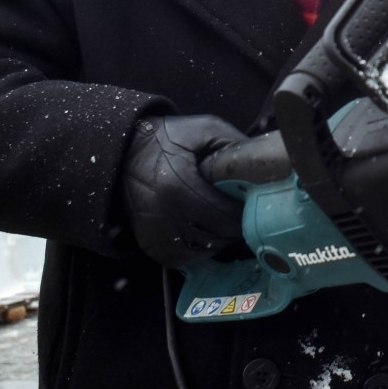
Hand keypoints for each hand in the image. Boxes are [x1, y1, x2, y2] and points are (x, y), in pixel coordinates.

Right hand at [121, 115, 245, 267]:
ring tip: (226, 228)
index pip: (226, 214)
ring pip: (200, 251)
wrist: (122, 152)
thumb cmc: (167, 139)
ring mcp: (153, 230)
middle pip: (216, 235)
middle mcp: (163, 212)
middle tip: (244, 217)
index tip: (252, 204)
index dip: (245, 212)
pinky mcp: (146, 241)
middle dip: (235, 228)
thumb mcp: (203, 129)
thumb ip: (234, 145)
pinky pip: (179, 259)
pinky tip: (206, 238)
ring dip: (218, 243)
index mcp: (178, 185)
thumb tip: (264, 165)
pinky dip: (196, 253)